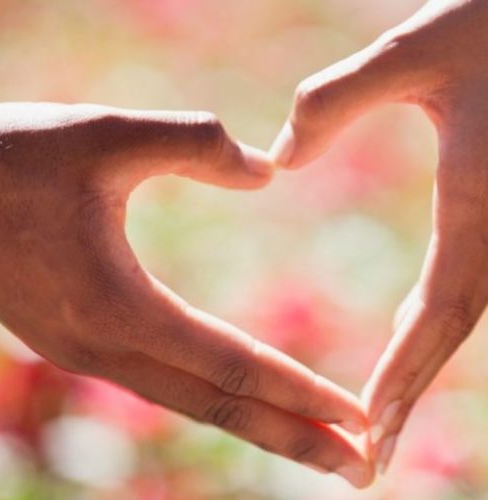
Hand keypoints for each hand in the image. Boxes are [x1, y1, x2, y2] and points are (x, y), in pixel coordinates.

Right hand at [0, 102, 372, 486]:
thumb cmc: (9, 157)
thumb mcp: (107, 135)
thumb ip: (194, 144)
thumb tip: (268, 169)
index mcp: (120, 307)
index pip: (235, 366)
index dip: (302, 393)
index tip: (358, 420)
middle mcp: (107, 348)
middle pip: (221, 409)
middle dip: (295, 440)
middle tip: (362, 469)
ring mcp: (90, 352)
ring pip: (192, 402)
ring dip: (259, 425)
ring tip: (317, 444)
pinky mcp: (81, 339)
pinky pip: (164, 380)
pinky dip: (214, 395)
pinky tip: (240, 394)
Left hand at [270, 0, 487, 474]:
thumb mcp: (414, 51)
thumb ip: (339, 100)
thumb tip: (276, 161)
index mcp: (477, 204)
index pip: (439, 312)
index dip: (406, 372)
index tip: (369, 428)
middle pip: (451, 331)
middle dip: (413, 391)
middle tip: (372, 454)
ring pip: (459, 313)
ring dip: (422, 365)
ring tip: (383, 415)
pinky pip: (463, 282)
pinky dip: (432, 322)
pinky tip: (408, 332)